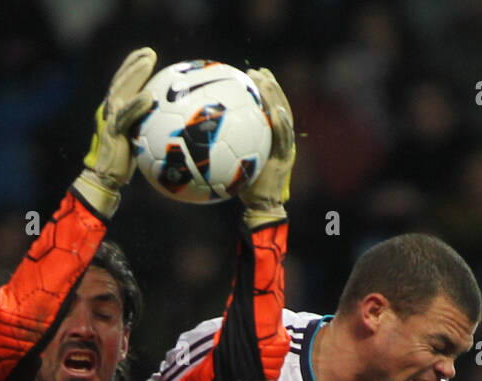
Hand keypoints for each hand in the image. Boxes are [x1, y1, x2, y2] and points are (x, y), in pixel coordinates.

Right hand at [73, 47, 157, 217]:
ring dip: (135, 75)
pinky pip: (126, 116)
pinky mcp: (113, 133)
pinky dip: (137, 105)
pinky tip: (149, 97)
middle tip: (149, 52)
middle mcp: (108, 110)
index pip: (122, 82)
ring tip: (148, 62)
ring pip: (121, 91)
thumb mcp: (135, 138)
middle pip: (120, 81)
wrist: (105, 178)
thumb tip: (166, 120)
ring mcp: (109, 120)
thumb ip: (144, 125)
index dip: (132, 66)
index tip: (146, 54)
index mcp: (113, 110)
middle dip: (134, 64)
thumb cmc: (123, 162)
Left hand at [239, 68, 295, 227]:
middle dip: (270, 87)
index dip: (264, 90)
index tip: (252, 73)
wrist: (261, 207)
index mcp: (270, 139)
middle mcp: (281, 140)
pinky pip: (284, 138)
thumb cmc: (243, 188)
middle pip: (279, 106)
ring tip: (266, 82)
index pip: (268, 108)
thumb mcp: (232, 163)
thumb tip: (196, 133)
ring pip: (284, 117)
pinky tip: (274, 112)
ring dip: (276, 98)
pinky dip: (281, 124)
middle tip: (257, 71)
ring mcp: (285, 148)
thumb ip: (223, 146)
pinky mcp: (285, 159)